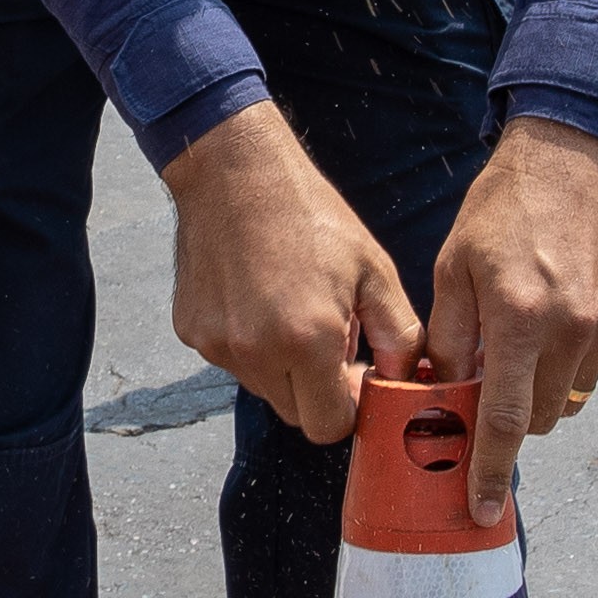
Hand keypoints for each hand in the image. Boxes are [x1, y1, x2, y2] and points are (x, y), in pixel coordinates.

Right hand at [162, 109, 410, 445]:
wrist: (234, 172)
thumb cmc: (310, 214)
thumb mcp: (373, 269)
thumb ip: (398, 335)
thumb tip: (406, 382)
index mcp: (308, 340)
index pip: (329, 425)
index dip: (348, 406)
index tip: (355, 374)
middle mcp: (257, 352)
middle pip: (296, 414)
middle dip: (317, 391)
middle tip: (330, 339)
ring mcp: (218, 345)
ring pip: (263, 388)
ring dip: (284, 367)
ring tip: (294, 308)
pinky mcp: (192, 332)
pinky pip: (232, 360)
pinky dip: (250, 344)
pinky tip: (259, 297)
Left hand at [423, 116, 597, 517]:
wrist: (573, 153)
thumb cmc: (502, 209)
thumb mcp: (454, 268)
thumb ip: (450, 340)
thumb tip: (443, 397)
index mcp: (521, 317)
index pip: (507, 420)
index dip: (491, 470)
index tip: (482, 508)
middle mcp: (576, 325)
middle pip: (544, 415)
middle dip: (515, 414)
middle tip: (494, 377)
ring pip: (575, 391)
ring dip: (547, 381)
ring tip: (529, 329)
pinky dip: (577, 352)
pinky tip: (562, 307)